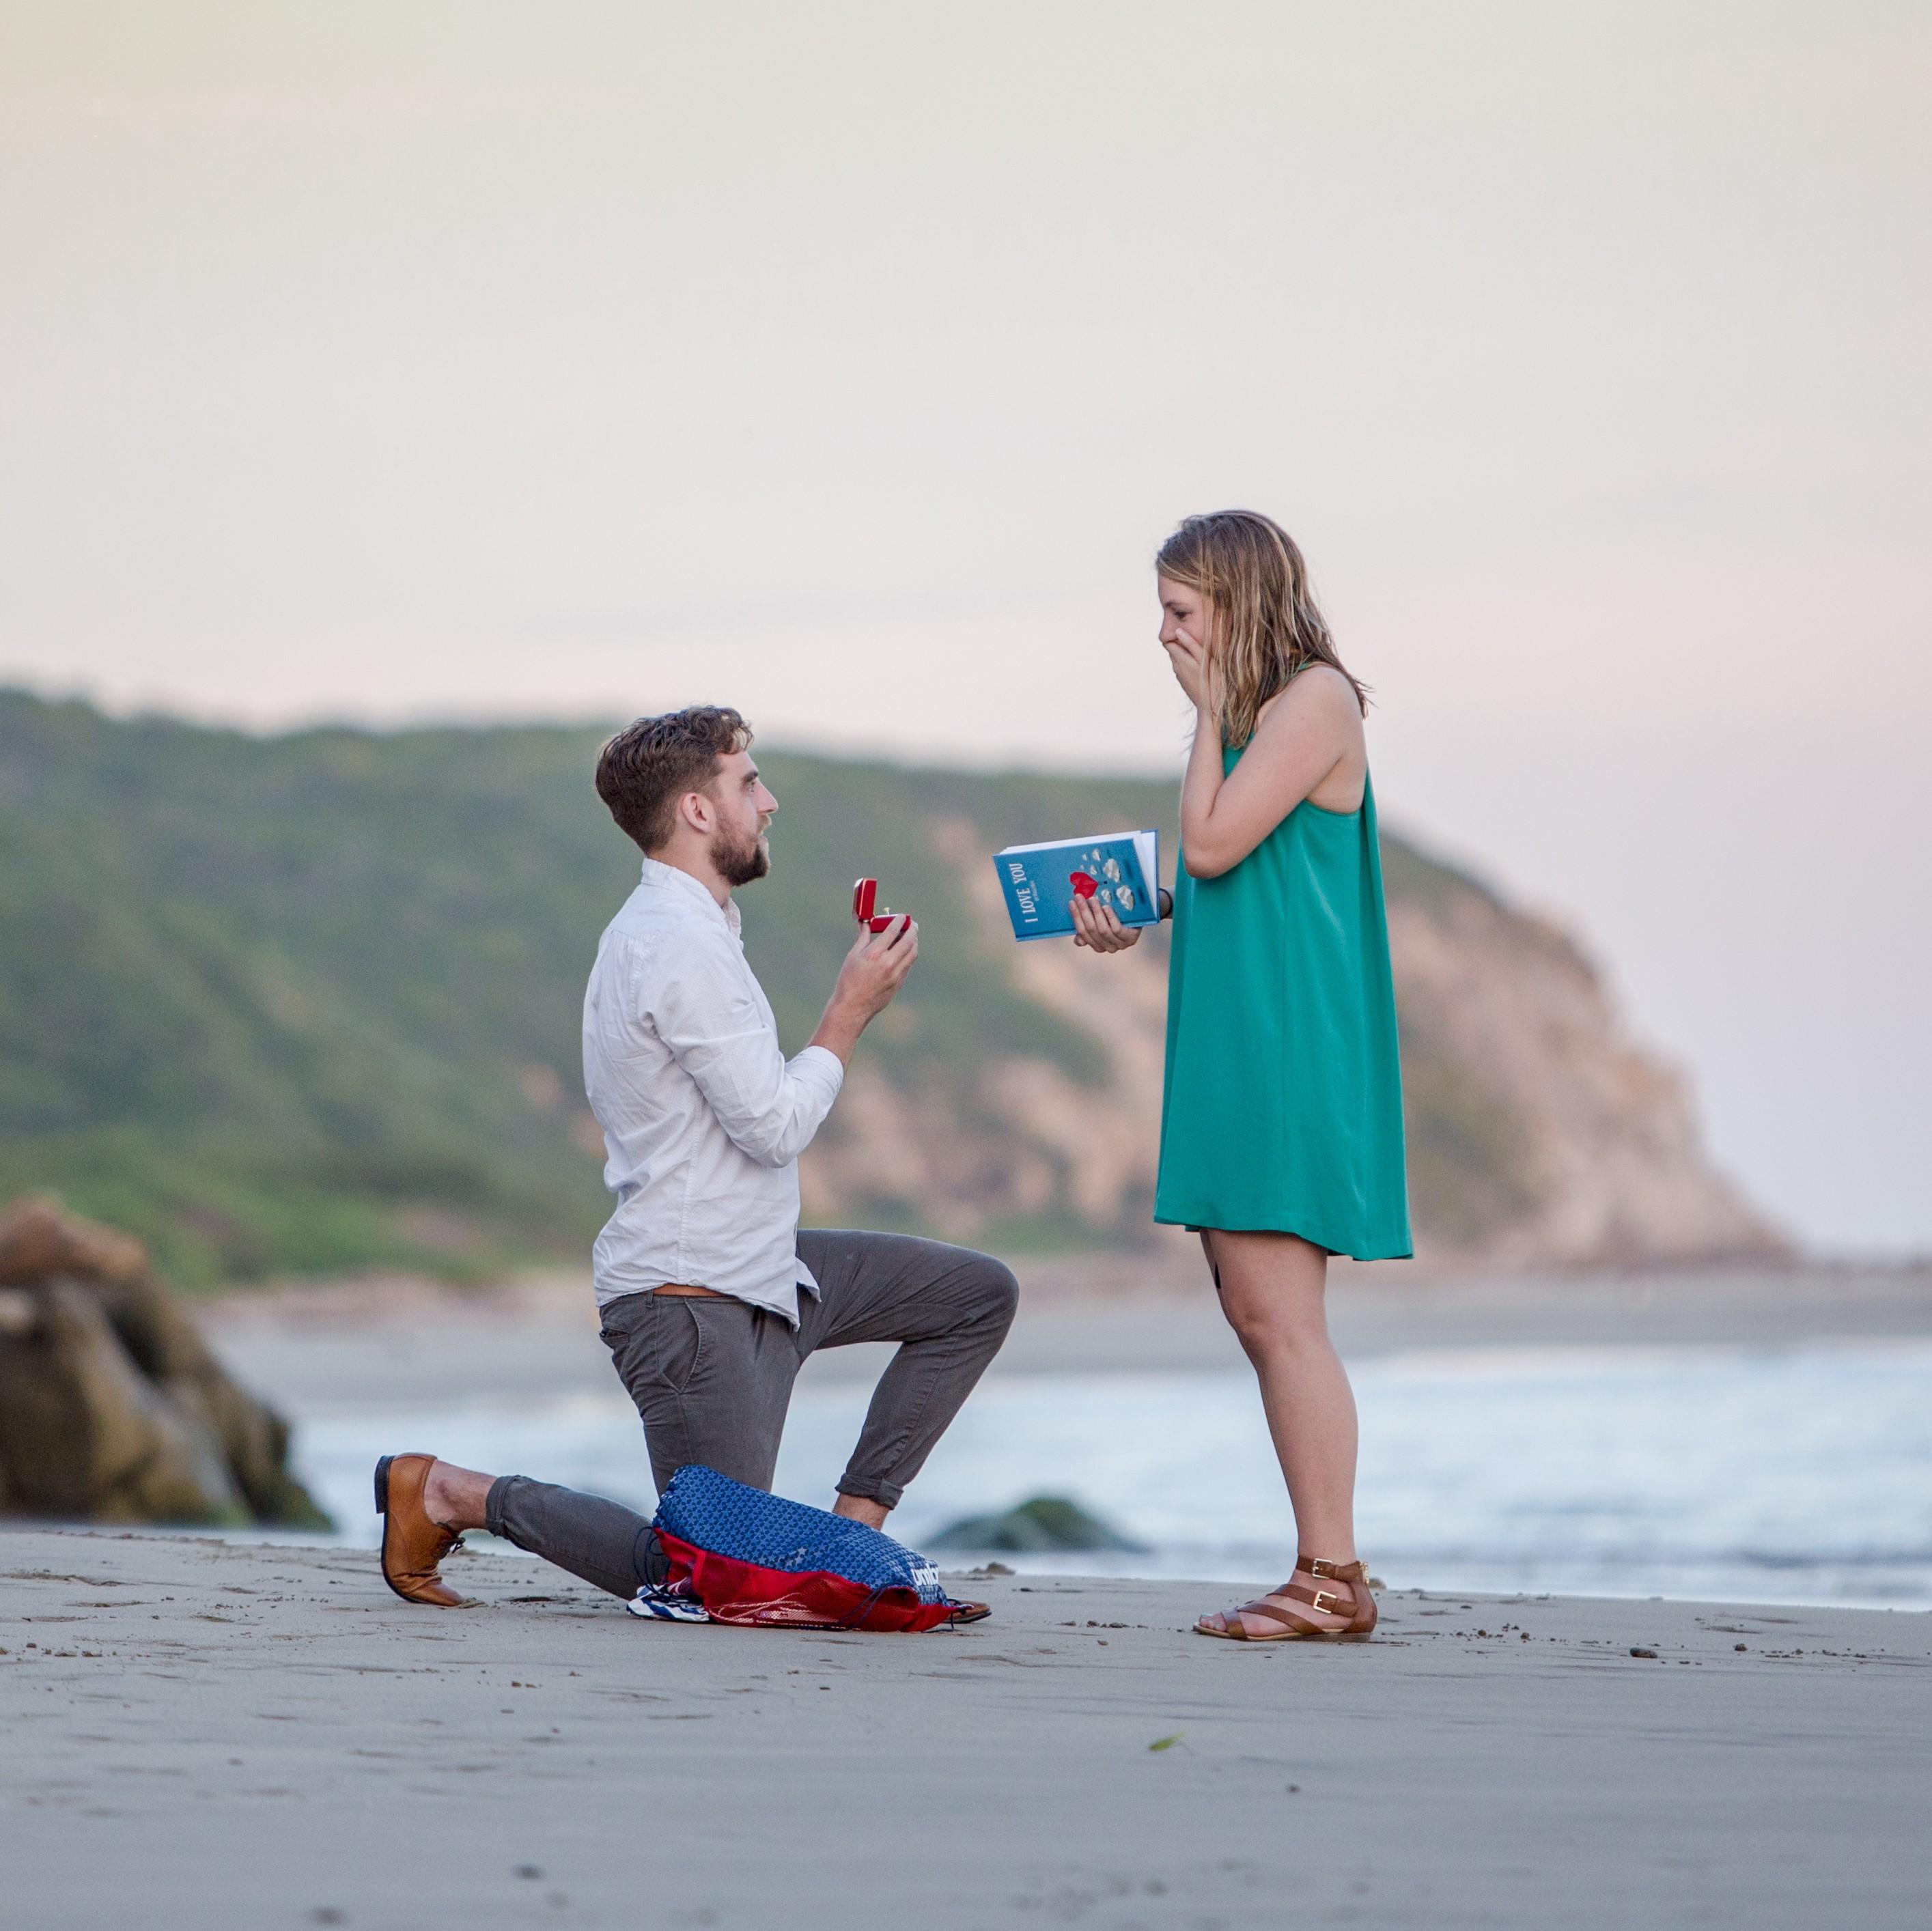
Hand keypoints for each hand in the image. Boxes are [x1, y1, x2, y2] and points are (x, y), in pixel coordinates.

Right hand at [809, 916, 917, 1062]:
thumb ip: (863, 937)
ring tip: (910, 936)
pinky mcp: (899, 983)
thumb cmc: (848, 980)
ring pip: (912, 953)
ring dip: (913, 942)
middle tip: (912, 924)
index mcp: (874, 954)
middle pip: (908, 940)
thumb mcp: (853, 956)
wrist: (853, 1007)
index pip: (892, 931)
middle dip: (912, 929)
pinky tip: (904, 951)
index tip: (903, 916)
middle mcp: (888, 963)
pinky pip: (908, 964)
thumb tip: (866, 923)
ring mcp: (896, 974)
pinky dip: (909, 954)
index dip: (899, 921)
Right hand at [1070, 895, 1139, 954]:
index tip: (1072, 903)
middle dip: (1084, 912)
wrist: (1139, 918)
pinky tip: (1106, 907)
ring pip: (1102, 930)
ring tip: (1093, 900)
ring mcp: (1120, 944)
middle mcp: (1108, 948)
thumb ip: (1089, 929)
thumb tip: (1078, 941)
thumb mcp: (1101, 922)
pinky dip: (1110, 918)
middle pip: (1091, 930)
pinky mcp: (1130, 939)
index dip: (1076, 917)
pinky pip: (1116, 929)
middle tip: (1080, 897)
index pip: (1082, 933)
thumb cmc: (1117, 919)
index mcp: (1097, 946)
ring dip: (1096, 913)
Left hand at [1162, 630, 1209, 709]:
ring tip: (1199, 651)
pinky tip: (1200, 665)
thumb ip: (1191, 644)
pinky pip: (1184, 668)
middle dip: (1180, 643)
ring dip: (1185, 653)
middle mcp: (1176, 667)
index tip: (1186, 631)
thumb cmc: (1211, 681)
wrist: (1211, 707)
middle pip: (1173, 650)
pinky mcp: (1185, 682)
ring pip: (1179, 659)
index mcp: (1179, 659)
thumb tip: (1178, 630)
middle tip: (1195, 638)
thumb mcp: (1204, 659)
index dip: (1174, 635)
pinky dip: (1189, 663)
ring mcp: (1180, 676)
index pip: (1168, 642)